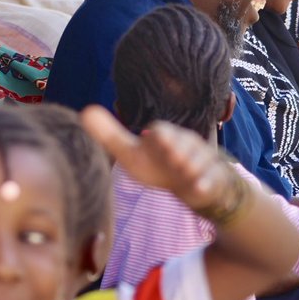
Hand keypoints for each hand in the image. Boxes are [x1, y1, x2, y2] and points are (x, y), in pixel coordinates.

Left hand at [80, 106, 243, 213]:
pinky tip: (199, 188)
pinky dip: (205, 183)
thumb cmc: (158, 164)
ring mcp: (201, 161)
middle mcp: (185, 145)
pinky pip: (212, 179)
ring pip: (199, 159)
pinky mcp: (212, 178)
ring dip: (192, 164)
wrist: (193, 182)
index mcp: (164, 137)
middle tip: (172, 154)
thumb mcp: (132, 153)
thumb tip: (85, 111)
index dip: (158, 136)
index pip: (161, 132)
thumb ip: (110, 136)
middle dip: (178, 147)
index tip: (152, 138)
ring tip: (184, 169)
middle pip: (183, 142)